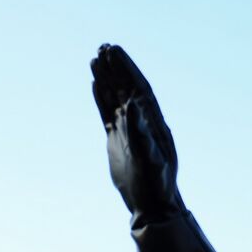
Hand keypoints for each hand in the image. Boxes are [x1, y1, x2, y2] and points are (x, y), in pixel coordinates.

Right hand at [90, 44, 185, 225]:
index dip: (127, 69)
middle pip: (127, 88)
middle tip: (104, 46)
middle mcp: (142, 123)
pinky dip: (101, 98)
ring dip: (107, 78)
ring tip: (95, 57)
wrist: (153, 205)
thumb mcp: (151, 160)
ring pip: (115, 97)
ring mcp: (129, 130)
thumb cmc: (157, 185)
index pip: (139, 88)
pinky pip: (107, 113)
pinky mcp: (117, 140)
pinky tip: (94, 82)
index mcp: (153, 123)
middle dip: (117, 67)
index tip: (115, 51)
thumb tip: (134, 104)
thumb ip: (142, 133)